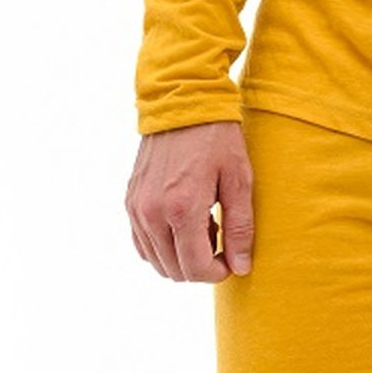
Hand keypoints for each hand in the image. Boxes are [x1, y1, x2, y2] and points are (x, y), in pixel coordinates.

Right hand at [126, 118, 253, 281]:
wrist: (183, 99)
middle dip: (200, 265)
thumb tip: (241, 267)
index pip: (195, 268)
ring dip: (180, 255)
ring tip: (204, 225)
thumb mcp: (238, 179)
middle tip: (220, 237)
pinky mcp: (130, 199)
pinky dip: (162, 244)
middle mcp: (152, 213)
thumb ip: (240, 228)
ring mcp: (136, 207)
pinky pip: (142, 241)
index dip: (217, 272)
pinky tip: (183, 221)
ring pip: (155, 260)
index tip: (231, 259)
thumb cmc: (217, 137)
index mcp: (181, 209)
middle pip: (173, 270)